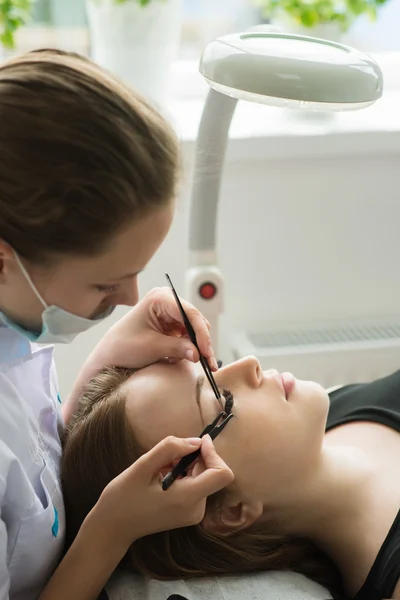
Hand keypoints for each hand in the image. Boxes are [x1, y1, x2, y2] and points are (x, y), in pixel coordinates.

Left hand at [93, 286, 217, 371]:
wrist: (110, 354)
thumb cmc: (123, 346)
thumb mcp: (151, 347)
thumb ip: (177, 348)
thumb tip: (198, 354)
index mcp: (160, 298)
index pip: (189, 313)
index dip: (201, 334)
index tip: (205, 353)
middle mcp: (168, 301)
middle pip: (196, 321)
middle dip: (202, 342)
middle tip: (208, 363)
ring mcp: (170, 312)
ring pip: (195, 329)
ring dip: (195, 347)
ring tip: (195, 363)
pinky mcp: (172, 324)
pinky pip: (188, 335)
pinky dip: (188, 348)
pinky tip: (179, 359)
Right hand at [93, 435, 233, 546]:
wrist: (112, 527)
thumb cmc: (123, 497)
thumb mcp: (142, 466)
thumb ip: (170, 449)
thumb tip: (196, 442)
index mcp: (187, 498)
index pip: (222, 474)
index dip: (213, 453)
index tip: (197, 442)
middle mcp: (196, 509)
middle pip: (211, 473)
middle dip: (194, 458)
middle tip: (166, 457)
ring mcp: (193, 513)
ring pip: (203, 477)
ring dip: (186, 466)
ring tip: (159, 469)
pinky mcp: (189, 513)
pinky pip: (195, 486)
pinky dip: (183, 475)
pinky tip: (161, 477)